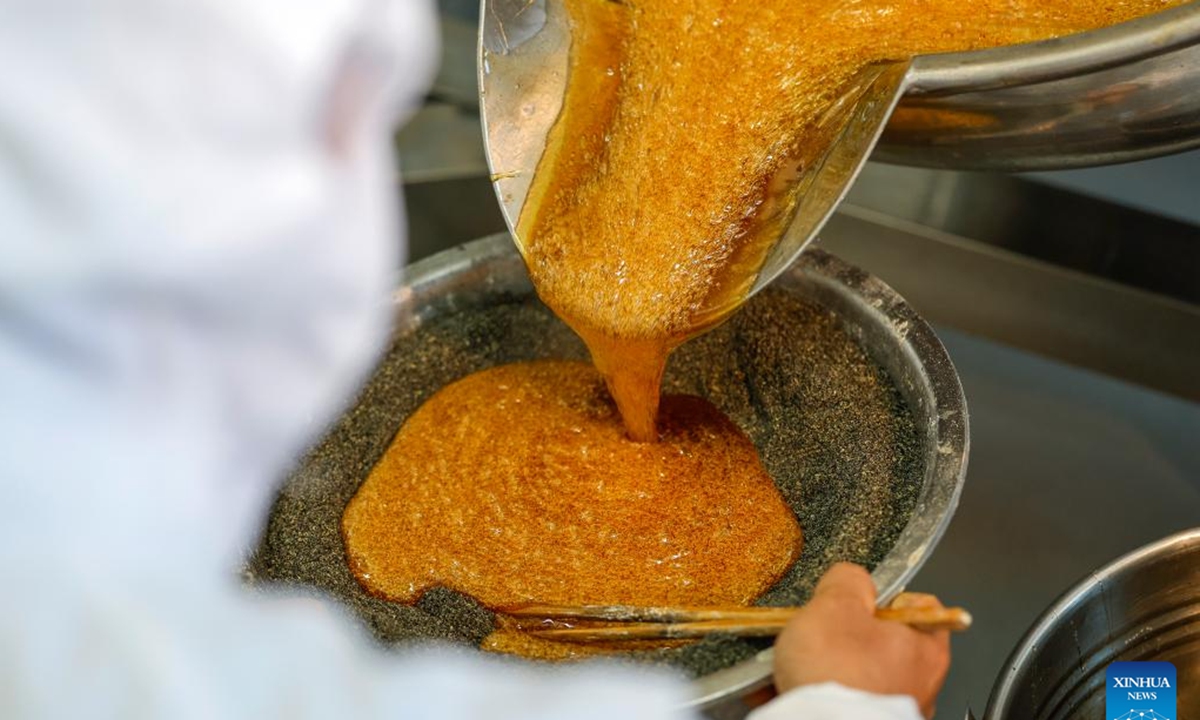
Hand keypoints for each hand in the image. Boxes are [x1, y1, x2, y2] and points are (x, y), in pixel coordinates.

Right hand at [772, 563, 950, 717]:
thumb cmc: (838, 674)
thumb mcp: (837, 604)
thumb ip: (847, 581)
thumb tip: (850, 578)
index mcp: (926, 649)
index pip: (918, 606)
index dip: (885, 595)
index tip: (859, 598)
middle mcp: (918, 686)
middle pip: (878, 642)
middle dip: (842, 635)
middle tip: (817, 631)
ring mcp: (889, 713)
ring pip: (852, 674)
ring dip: (822, 668)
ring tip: (793, 664)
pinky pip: (835, 703)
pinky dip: (812, 695)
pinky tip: (785, 689)